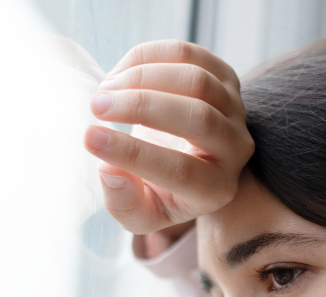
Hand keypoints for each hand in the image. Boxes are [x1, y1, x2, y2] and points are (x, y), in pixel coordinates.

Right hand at [84, 39, 254, 235]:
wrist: (187, 160)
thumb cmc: (160, 189)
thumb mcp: (141, 212)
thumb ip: (124, 202)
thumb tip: (108, 170)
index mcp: (215, 189)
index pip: (180, 171)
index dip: (133, 155)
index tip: (90, 139)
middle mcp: (235, 148)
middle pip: (198, 118)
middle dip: (141, 106)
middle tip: (96, 106)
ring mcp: (236, 109)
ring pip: (196, 80)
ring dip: (142, 77)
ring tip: (105, 90)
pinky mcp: (226, 78)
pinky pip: (190, 55)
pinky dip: (150, 57)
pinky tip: (121, 73)